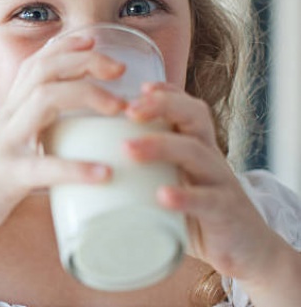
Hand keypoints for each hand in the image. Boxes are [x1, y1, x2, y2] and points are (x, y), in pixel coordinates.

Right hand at [0, 34, 124, 245]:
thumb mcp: (6, 147)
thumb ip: (34, 138)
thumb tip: (74, 145)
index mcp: (9, 113)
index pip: (35, 65)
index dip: (65, 46)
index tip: (94, 38)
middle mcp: (7, 120)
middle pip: (43, 71)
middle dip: (83, 61)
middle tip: (120, 68)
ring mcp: (5, 145)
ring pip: (43, 101)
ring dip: (86, 96)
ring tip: (120, 108)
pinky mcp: (5, 178)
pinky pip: (42, 167)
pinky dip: (75, 168)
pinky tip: (104, 174)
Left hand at [124, 82, 285, 282]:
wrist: (250, 251)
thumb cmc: (198, 213)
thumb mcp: (173, 183)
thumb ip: (143, 173)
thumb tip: (89, 168)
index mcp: (196, 146)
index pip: (186, 108)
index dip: (166, 93)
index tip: (138, 87)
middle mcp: (210, 157)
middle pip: (193, 117)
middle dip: (162, 106)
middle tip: (128, 110)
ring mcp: (220, 182)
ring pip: (195, 152)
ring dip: (160, 146)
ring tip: (128, 148)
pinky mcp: (225, 212)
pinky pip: (207, 200)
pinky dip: (185, 196)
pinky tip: (162, 195)